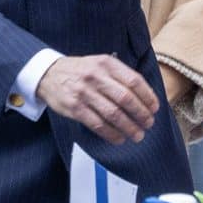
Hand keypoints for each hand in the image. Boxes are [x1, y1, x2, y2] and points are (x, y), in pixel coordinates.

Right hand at [37, 54, 160, 145]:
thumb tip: (145, 96)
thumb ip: (119, 75)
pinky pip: (98, 124)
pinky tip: (119, 138)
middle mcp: (96, 77)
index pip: (134, 81)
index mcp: (106, 64)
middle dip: (141, 114)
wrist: (48, 74)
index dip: (148, 97)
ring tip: (138, 135)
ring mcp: (84, 93)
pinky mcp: (75, 108)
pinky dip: (111, 134)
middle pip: (126, 99)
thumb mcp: (99, 64)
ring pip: (113, 114)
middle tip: (149, 124)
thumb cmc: (80, 71)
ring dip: (129, 127)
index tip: (154, 108)